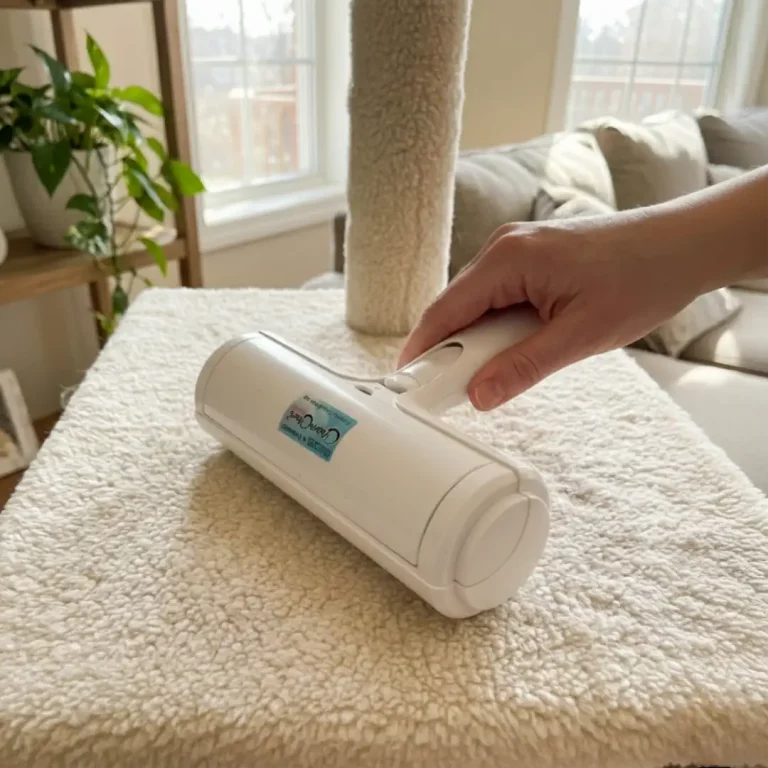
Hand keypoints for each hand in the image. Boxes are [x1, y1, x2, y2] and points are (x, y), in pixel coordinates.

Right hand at [397, 214, 703, 410]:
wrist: (682, 245)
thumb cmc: (641, 279)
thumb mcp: (580, 335)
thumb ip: (524, 366)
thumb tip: (479, 395)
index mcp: (508, 259)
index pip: (445, 310)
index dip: (423, 349)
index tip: (407, 383)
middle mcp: (504, 247)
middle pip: (457, 308)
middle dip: (454, 350)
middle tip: (457, 392)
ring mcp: (517, 250)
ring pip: (477, 305)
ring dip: (480, 340)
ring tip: (497, 372)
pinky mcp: (531, 258)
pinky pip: (498, 297)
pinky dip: (498, 327)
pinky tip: (518, 346)